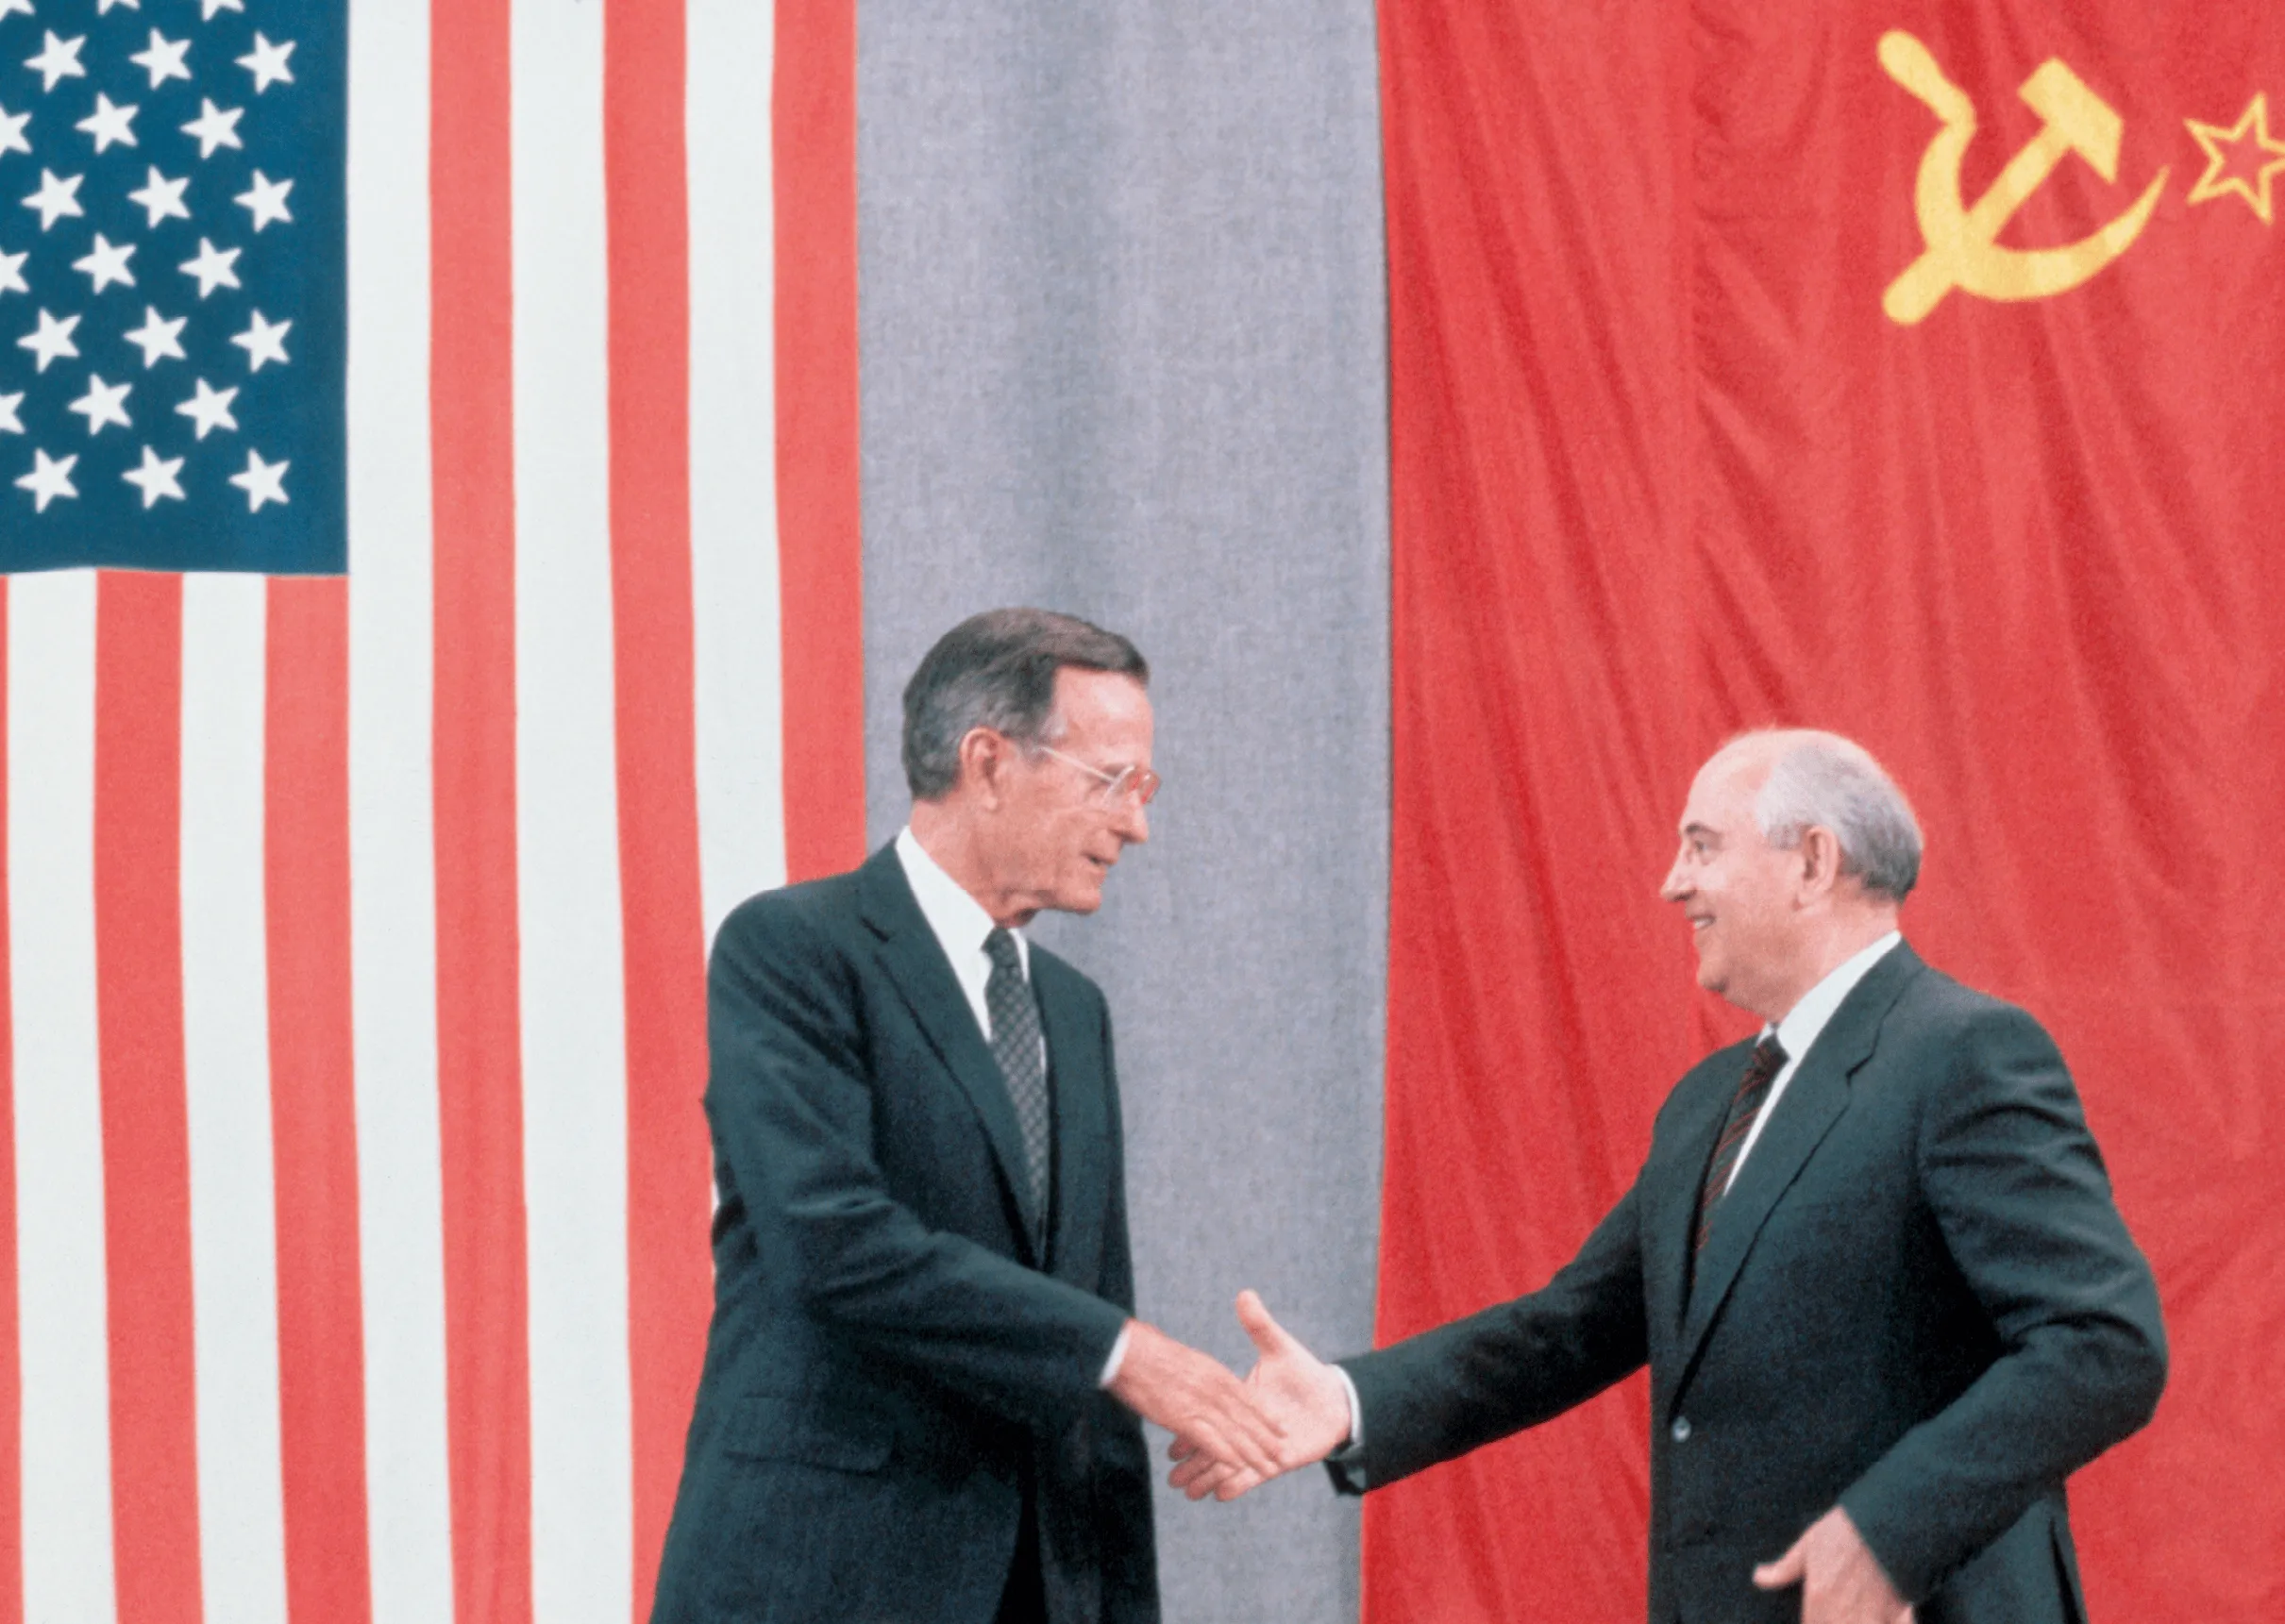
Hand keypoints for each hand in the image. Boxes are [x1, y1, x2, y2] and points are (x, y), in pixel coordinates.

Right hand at [1106, 1319, 1284, 1478]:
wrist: (1127, 1350)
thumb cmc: (1148, 1352)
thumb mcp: (1184, 1359)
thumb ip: (1198, 1374)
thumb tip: (1201, 1383)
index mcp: (1214, 1371)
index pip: (1248, 1396)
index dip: (1265, 1414)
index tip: (1281, 1427)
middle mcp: (1213, 1386)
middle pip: (1247, 1417)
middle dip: (1266, 1438)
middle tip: (1282, 1454)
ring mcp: (1200, 1403)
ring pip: (1234, 1431)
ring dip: (1253, 1452)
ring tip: (1270, 1467)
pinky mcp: (1183, 1417)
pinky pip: (1210, 1439)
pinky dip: (1225, 1454)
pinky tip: (1236, 1467)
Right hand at [1168, 1290, 1351, 1501]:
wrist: (1334, 1403)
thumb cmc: (1306, 1374)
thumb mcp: (1279, 1347)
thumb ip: (1259, 1324)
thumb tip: (1245, 1294)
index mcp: (1238, 1399)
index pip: (1205, 1414)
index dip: (1189, 1424)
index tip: (1166, 1431)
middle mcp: (1244, 1425)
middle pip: (1211, 1443)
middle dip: (1190, 1460)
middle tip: (1168, 1473)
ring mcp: (1258, 1446)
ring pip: (1227, 1464)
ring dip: (1206, 1478)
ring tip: (1184, 1491)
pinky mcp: (1274, 1462)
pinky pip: (1251, 1476)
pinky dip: (1236, 1484)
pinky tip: (1220, 1494)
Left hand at [1753, 1506, 1913, 1623]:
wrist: (1882, 1522)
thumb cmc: (1842, 1531)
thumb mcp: (1806, 1546)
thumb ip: (1782, 1570)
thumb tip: (1759, 1577)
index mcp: (1818, 1599)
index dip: (1814, 1622)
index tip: (1816, 1617)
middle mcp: (1842, 1614)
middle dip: (1835, 1622)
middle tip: (1838, 1612)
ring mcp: (1871, 1618)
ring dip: (1857, 1623)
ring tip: (1857, 1616)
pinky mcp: (1897, 1616)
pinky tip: (1880, 1619)